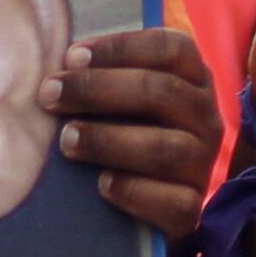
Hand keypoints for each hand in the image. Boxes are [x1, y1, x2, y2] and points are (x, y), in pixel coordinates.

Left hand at [44, 27, 222, 241]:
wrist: (147, 206)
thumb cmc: (125, 131)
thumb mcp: (123, 97)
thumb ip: (102, 74)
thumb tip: (54, 59)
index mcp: (193, 78)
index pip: (170, 48)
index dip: (120, 48)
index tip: (71, 57)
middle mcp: (205, 117)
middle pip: (161, 91)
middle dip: (97, 89)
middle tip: (50, 95)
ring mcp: (202, 164)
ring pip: (166, 148)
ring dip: (109, 141)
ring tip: (67, 140)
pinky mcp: (192, 208)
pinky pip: (173, 202)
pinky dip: (134, 191)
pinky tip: (102, 184)